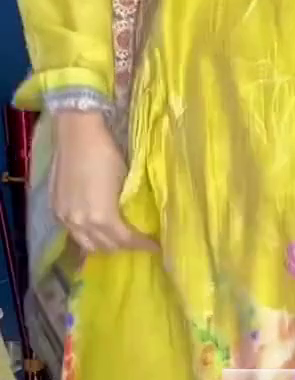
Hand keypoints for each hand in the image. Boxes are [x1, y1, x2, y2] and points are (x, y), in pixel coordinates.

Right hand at [49, 112, 154, 254]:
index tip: (155, 247)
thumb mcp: (125, 181)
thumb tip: (133, 218)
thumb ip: (125, 206)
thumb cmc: (106, 153)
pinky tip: (94, 228)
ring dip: (102, 244)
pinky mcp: (55, 209)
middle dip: (122, 247)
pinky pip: (72, 232)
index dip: (141, 245)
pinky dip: (85, 234)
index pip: (125, 241)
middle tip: (136, 242)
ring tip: (116, 238)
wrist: (77, 133)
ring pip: (85, 243)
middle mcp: (81, 223)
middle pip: (104, 246)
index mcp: (102, 217)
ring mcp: (64, 217)